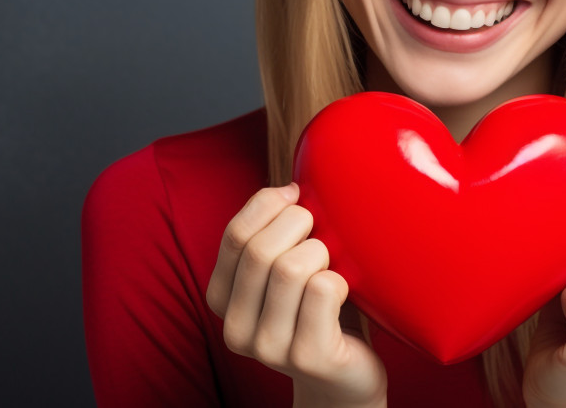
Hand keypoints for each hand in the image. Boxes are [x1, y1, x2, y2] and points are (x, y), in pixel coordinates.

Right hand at [206, 183, 386, 407]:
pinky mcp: (308, 357)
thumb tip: (290, 188)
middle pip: (260, 250)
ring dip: (322, 252)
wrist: (344, 378)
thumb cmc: (318, 311)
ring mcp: (270, 348)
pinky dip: (341, 279)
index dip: (269, 204)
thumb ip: (271, 236)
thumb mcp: (283, 271)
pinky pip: (324, 290)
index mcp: (221, 299)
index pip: (235, 234)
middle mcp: (235, 328)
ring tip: (332, 265)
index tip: (296, 195)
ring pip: (292, 268)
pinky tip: (343, 294)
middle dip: (300, 223)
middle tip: (322, 230)